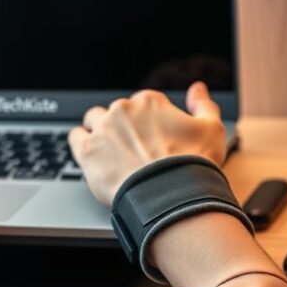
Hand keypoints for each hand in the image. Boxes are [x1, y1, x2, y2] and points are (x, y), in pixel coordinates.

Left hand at [68, 82, 226, 205]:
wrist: (171, 198)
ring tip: (111, 153)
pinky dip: (80, 143)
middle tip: (135, 151)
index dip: (148, 122)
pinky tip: (91, 154)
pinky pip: (74, 137)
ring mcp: (102, 129)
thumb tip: (197, 88)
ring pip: (93, 121)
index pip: (143, 104)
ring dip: (100, 132)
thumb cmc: (193, 166)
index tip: (152, 139)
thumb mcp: (211, 130)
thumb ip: (203, 105)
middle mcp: (122, 109)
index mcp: (149, 101)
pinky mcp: (86, 150)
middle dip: (124, 128)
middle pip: (117, 112)